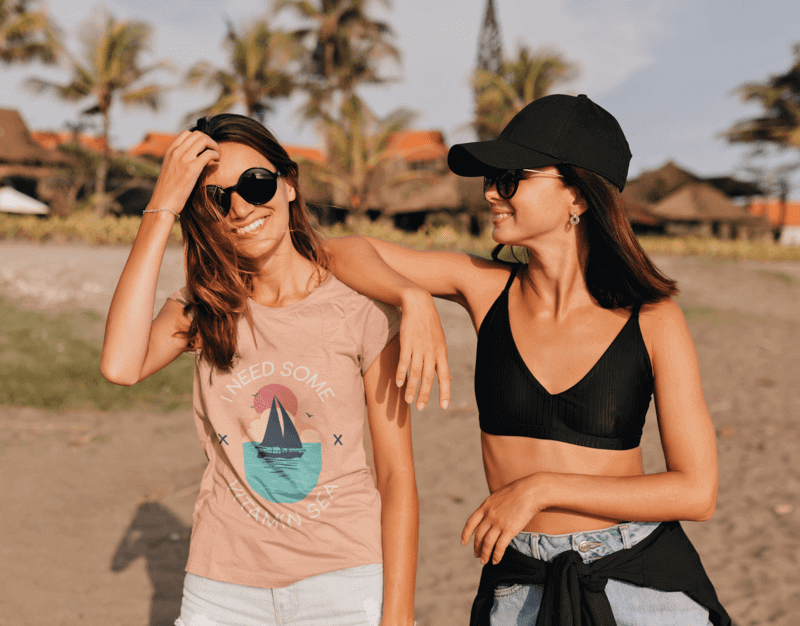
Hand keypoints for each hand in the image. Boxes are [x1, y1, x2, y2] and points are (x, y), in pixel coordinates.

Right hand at [147, 130, 220, 215]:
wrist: (163, 203)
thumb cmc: (168, 190)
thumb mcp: (170, 169)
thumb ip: (178, 161)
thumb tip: (193, 158)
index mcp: (170, 151)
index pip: (186, 133)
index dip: (199, 138)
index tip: (205, 147)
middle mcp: (177, 152)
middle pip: (197, 134)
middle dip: (209, 140)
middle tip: (214, 151)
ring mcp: (184, 159)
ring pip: (204, 140)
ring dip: (214, 146)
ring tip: (217, 155)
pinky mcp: (192, 168)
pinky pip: (209, 154)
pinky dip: (216, 155)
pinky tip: (217, 162)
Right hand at [397, 288, 450, 409]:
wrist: (419, 304)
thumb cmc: (430, 326)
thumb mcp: (440, 343)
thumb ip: (442, 362)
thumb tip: (450, 379)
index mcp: (441, 353)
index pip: (445, 376)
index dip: (445, 392)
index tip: (444, 406)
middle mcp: (432, 352)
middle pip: (429, 377)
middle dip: (425, 394)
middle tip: (420, 408)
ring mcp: (419, 347)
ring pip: (416, 372)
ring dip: (411, 388)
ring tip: (408, 401)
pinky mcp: (407, 342)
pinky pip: (404, 361)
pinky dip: (401, 373)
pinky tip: (398, 383)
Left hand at [461, 474, 543, 564]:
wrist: (530, 491)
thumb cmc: (517, 492)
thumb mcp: (498, 496)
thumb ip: (492, 507)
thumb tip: (489, 516)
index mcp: (485, 506)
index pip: (471, 523)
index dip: (466, 534)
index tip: (463, 542)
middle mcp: (489, 515)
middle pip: (479, 536)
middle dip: (477, 547)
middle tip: (477, 555)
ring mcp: (498, 523)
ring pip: (487, 543)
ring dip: (485, 554)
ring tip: (484, 561)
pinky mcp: (509, 530)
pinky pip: (500, 546)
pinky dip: (496, 555)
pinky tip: (495, 561)